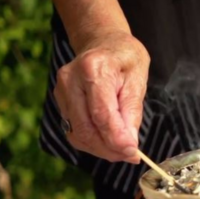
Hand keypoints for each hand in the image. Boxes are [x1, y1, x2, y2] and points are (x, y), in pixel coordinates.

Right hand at [54, 29, 149, 162]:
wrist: (104, 42)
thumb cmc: (125, 58)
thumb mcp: (139, 79)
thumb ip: (132, 111)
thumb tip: (129, 143)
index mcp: (93, 68)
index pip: (101, 114)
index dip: (117, 139)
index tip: (134, 153)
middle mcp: (70, 80)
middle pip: (87, 129)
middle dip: (110, 149)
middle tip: (132, 155)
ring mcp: (61, 91)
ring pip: (78, 134)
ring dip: (102, 149)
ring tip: (124, 150)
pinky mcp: (60, 101)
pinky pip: (75, 131)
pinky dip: (93, 142)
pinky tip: (110, 141)